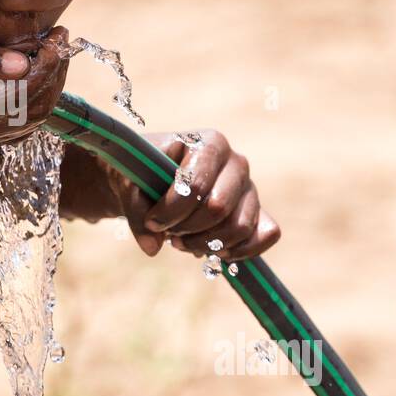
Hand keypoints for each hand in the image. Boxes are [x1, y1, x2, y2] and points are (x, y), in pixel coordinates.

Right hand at [0, 24, 70, 147]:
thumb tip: (20, 64)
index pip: (25, 97)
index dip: (49, 66)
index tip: (58, 35)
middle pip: (35, 112)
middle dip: (55, 74)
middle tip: (61, 38)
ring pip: (28, 119)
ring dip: (46, 84)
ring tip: (51, 48)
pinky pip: (12, 120)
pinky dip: (30, 96)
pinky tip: (30, 68)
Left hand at [91, 129, 280, 261]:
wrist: (151, 182)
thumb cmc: (142, 176)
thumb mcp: (129, 184)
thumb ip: (135, 211)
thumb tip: (153, 247)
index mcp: (209, 143)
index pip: (196, 185)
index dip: (171, 211)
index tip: (151, 222)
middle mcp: (236, 162)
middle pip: (218, 208)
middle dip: (187, 228)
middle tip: (168, 232)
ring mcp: (249, 188)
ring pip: (240, 226)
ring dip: (206, 244)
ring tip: (182, 242)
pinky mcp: (257, 212)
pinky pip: (266, 234)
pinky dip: (241, 251)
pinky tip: (212, 252)